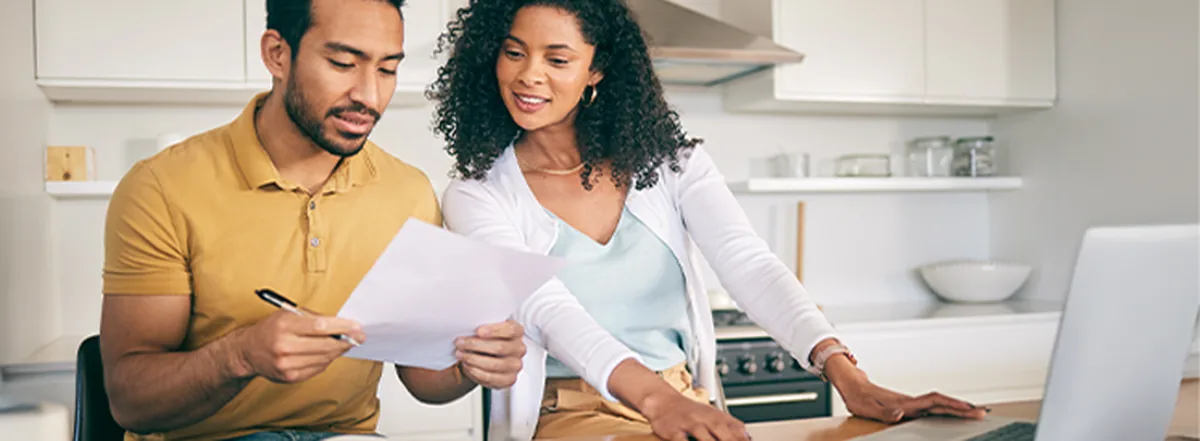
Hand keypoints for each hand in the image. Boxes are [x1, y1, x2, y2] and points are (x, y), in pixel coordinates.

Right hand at [227, 310, 365, 383]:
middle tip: (359, 336)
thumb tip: (341, 323)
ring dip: (338, 351)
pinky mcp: (290, 377)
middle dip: (346, 340)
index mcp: (284, 326)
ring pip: (324, 358)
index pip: (320, 327)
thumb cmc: (271, 329)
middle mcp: (284, 346)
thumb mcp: (287, 314)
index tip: (356, 326)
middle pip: (325, 345)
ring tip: (345, 343)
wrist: (248, 351)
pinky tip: (329, 354)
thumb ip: (313, 317)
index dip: (342, 327)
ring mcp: (287, 364)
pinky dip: (326, 361)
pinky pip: (317, 368)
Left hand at [454, 319, 525, 388]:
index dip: (495, 330)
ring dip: (473, 360)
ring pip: (494, 364)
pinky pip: (491, 378)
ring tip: (460, 355)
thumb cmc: (487, 339)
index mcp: (517, 332)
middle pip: (500, 347)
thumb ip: (483, 327)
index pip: (511, 330)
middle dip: (476, 345)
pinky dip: (476, 372)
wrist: (485, 356)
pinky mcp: (508, 380)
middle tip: (460, 343)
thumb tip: (468, 327)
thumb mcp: (487, 328)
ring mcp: (515, 365)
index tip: (478, 331)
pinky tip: (467, 366)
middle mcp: (519, 349)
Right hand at [641, 392, 748, 440]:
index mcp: (715, 416)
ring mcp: (688, 423)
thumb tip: (746, 435)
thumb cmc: (687, 410)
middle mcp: (703, 418)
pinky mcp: (673, 431)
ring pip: (701, 435)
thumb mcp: (711, 413)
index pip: (734, 427)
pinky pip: (681, 440)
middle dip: (729, 440)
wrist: (661, 400)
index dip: (741, 437)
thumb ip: (730, 424)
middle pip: (720, 429)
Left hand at [830, 364, 986, 422]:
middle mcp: (911, 402)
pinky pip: (932, 408)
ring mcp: (912, 404)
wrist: (852, 385)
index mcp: (906, 403)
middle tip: (982, 412)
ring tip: (975, 412)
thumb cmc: (859, 398)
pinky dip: (946, 410)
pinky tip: (953, 413)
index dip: (952, 405)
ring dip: (957, 408)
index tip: (968, 408)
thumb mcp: (867, 408)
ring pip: (939, 404)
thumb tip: (901, 414)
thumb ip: (885, 412)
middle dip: (962, 408)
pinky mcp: (910, 407)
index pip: (934, 402)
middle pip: (942, 403)